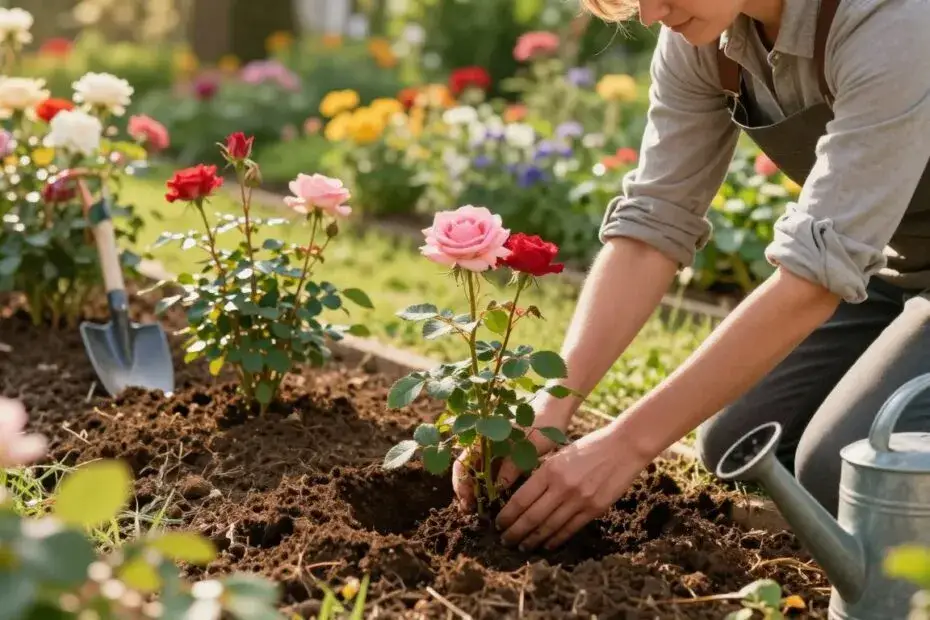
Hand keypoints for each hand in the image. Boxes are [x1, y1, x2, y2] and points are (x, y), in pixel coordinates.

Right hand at [452, 396, 570, 511]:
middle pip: (467, 471)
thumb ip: (511, 467)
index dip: (461, 484)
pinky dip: (491, 487)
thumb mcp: (527, 447)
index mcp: (484, 438)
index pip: (461, 464)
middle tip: (471, 511)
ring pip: (478, 474)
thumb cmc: (541, 424)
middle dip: (467, 492)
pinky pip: (492, 474)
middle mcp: (485, 445)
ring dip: (478, 491)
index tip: (467, 502)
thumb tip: (497, 490)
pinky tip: (495, 499)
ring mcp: (494, 451)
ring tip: (482, 509)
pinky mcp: (506, 456)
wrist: (555, 411)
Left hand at [495, 423, 649, 550]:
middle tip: (505, 541)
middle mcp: (562, 486)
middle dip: (515, 532)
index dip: (508, 515)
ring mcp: (580, 500)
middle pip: (532, 517)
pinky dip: (556, 539)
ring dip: (533, 540)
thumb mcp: (559, 455)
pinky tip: (547, 545)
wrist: (623, 448)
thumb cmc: (588, 448)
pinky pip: (570, 529)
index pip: (521, 499)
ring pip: (550, 527)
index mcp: (550, 470)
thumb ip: (542, 474)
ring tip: (522, 546)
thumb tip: (521, 496)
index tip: (499, 523)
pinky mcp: (595, 509)